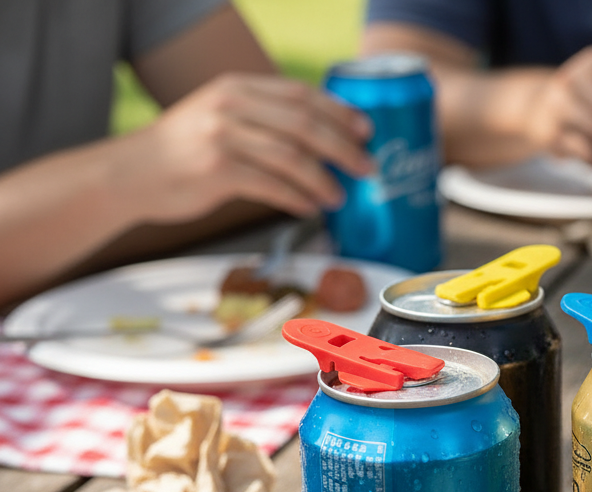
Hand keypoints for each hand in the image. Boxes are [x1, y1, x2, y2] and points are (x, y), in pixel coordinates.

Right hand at [116, 73, 373, 220]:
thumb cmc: (182, 152)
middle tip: (366, 168)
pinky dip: (297, 198)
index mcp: (238, 87)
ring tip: (338, 197)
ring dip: (324, 180)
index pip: (302, 94)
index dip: (340, 112)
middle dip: (344, 148)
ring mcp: (223, 136)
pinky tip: (309, 208)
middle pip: (306, 124)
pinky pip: (272, 185)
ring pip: (293, 156)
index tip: (365, 131)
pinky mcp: (217, 169)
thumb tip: (320, 137)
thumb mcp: (219, 116)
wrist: (129, 174)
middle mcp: (231, 105)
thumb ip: (261, 118)